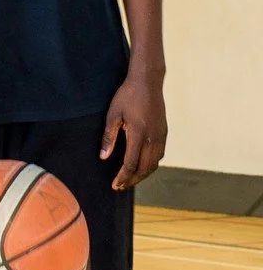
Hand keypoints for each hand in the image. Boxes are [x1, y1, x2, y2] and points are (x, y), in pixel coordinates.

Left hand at [101, 71, 165, 189]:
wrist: (148, 82)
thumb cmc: (127, 96)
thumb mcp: (113, 114)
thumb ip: (109, 137)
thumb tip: (103, 157)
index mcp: (138, 134)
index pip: (131, 163)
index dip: (123, 177)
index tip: (115, 185)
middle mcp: (153, 138)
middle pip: (144, 168)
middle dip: (132, 180)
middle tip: (120, 187)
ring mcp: (161, 136)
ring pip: (154, 163)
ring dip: (142, 175)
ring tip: (129, 180)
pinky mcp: (164, 132)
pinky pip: (159, 155)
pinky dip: (150, 165)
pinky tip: (141, 166)